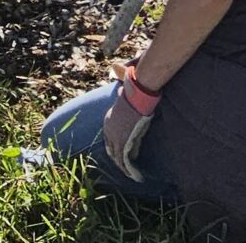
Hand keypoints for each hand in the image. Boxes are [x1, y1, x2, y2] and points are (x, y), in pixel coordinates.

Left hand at [99, 63, 161, 181]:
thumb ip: (119, 84)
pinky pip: (125, 159)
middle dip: (118, 160)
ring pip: (118, 157)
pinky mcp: (124, 142)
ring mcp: (115, 137)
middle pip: (111, 149)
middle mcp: (109, 130)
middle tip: (125, 169)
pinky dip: (129, 169)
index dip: (114, 147)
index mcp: (108, 121)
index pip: (109, 139)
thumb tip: (115, 68)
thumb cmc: (132, 91)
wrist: (136, 95)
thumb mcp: (123, 90)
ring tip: (131, 175)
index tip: (120, 154)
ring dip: (124, 168)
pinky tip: (134, 175)